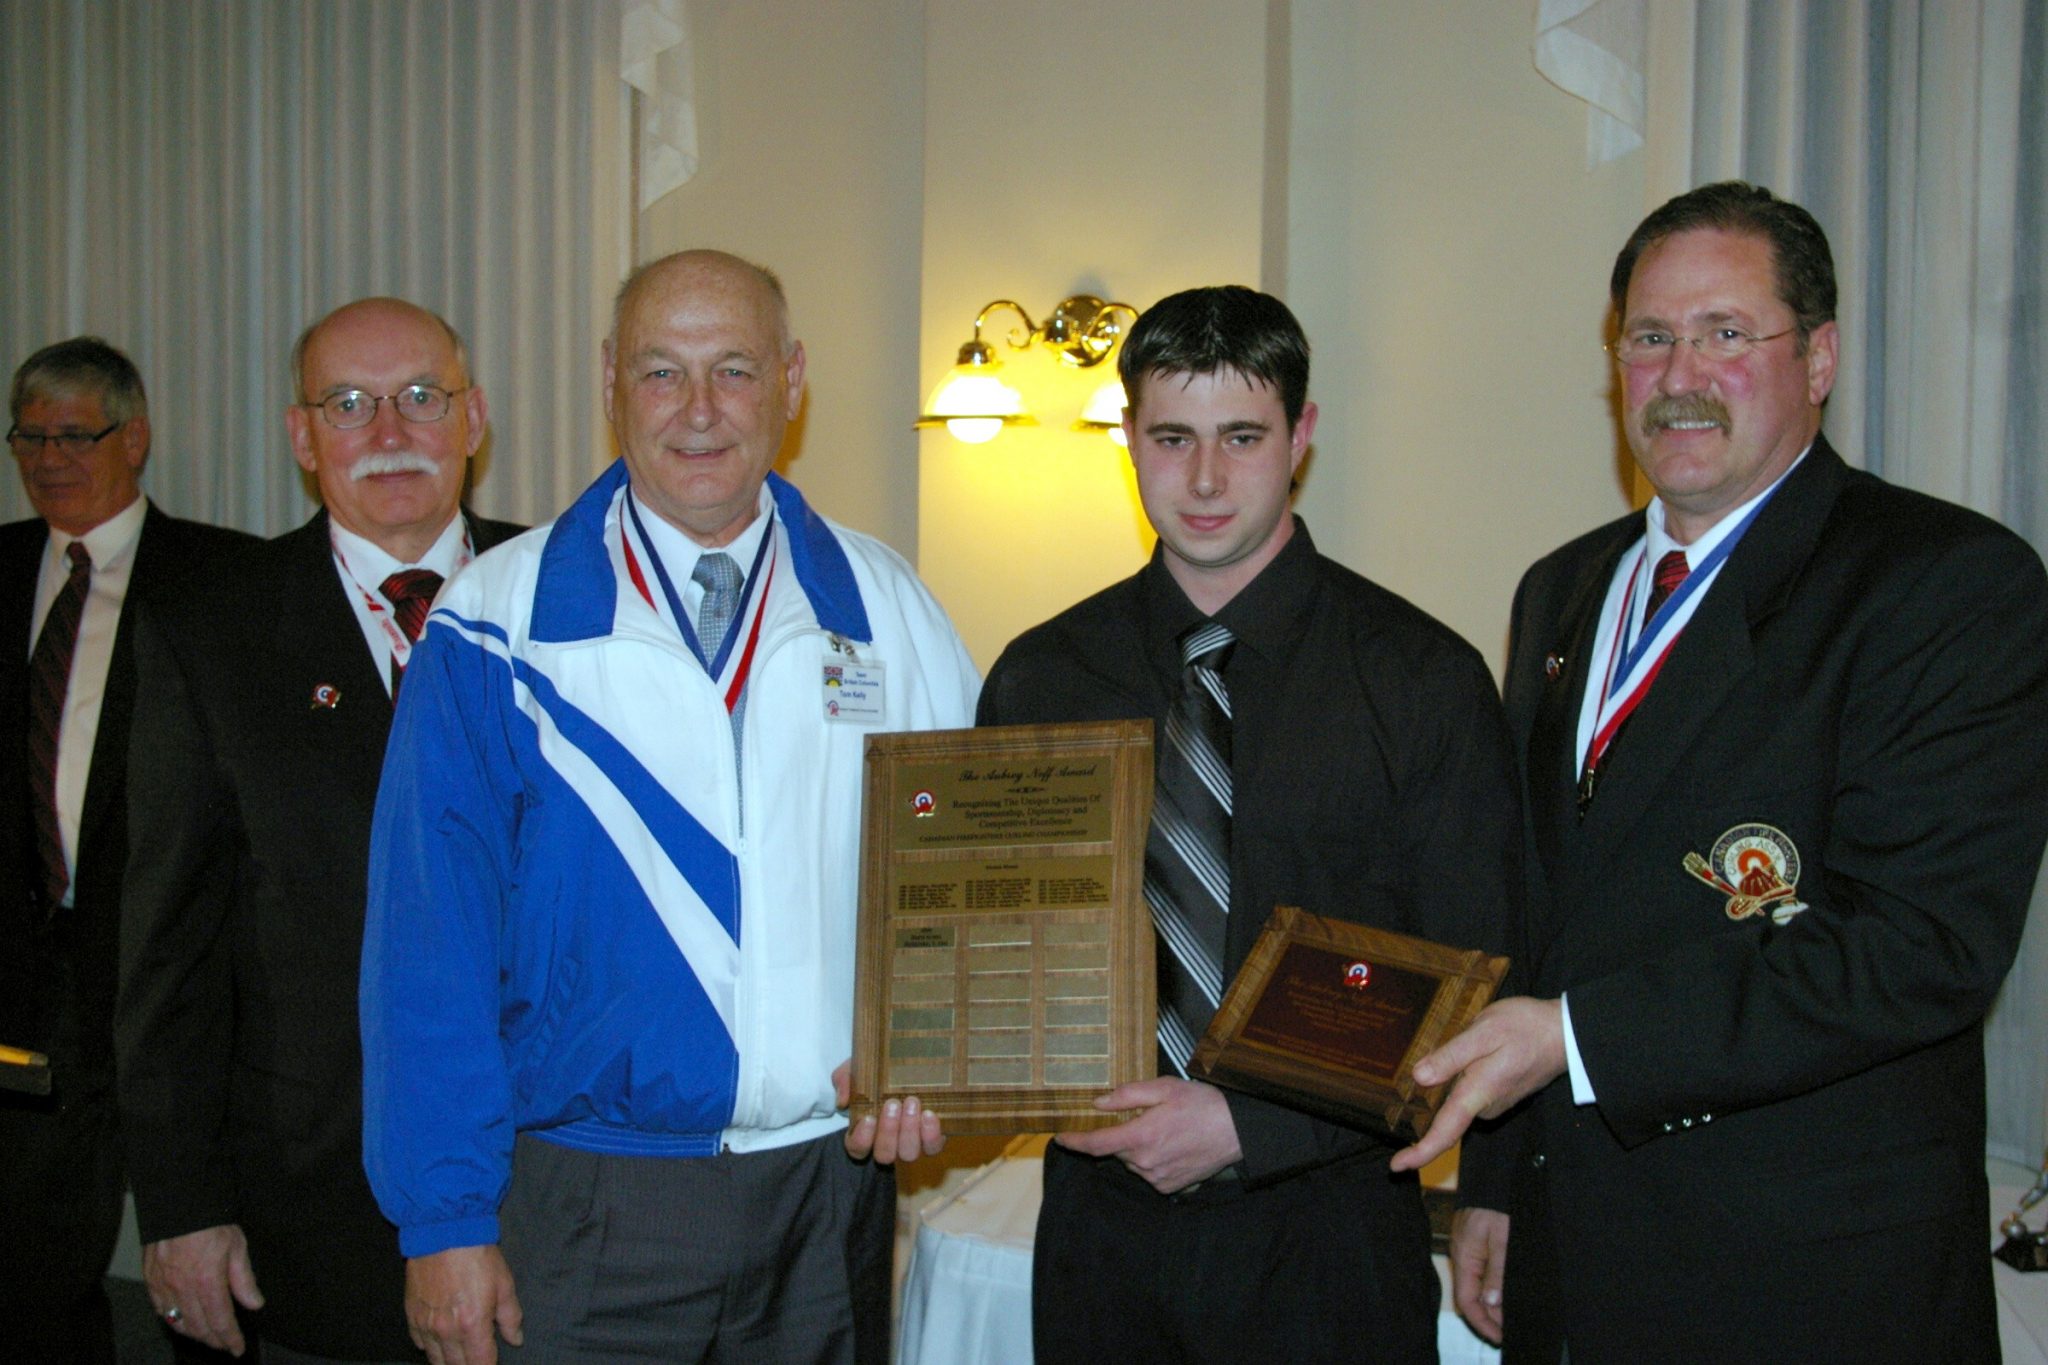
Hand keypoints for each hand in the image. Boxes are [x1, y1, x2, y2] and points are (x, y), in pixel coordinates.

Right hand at [143, 1224, 264, 1355]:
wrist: (179, 1204)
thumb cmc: (210, 1222)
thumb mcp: (237, 1247)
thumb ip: (244, 1279)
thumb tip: (254, 1303)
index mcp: (207, 1282)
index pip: (220, 1321)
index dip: (230, 1339)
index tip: (237, 1348)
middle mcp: (182, 1289)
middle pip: (199, 1327)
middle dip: (214, 1340)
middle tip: (225, 1344)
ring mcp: (163, 1287)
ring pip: (178, 1323)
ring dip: (194, 1334)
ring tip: (208, 1335)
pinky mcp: (150, 1281)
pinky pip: (160, 1311)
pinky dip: (173, 1321)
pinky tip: (182, 1322)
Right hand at [406, 1245, 522, 1364]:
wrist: (444, 1232)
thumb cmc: (477, 1255)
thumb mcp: (504, 1284)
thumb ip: (511, 1317)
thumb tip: (516, 1339)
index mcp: (473, 1325)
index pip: (481, 1363)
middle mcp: (447, 1331)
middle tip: (476, 1361)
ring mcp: (426, 1324)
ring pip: (436, 1359)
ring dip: (448, 1362)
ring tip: (458, 1359)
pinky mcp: (412, 1314)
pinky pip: (418, 1342)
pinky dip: (429, 1347)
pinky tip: (438, 1343)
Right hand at [835, 1059, 944, 1163]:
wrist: (907, 1057)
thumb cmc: (877, 1069)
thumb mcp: (855, 1068)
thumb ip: (844, 1080)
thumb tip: (843, 1101)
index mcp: (865, 1131)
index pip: (857, 1149)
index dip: (862, 1139)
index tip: (868, 1118)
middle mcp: (888, 1142)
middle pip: (884, 1155)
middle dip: (888, 1132)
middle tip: (892, 1104)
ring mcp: (910, 1142)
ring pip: (908, 1153)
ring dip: (909, 1131)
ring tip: (911, 1103)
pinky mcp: (931, 1137)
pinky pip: (933, 1147)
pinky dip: (931, 1134)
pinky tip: (929, 1114)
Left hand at [1055, 1077, 1241, 1193]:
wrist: (1236, 1132)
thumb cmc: (1202, 1105)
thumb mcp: (1164, 1088)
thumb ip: (1128, 1096)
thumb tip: (1098, 1103)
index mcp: (1140, 1137)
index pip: (1096, 1144)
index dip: (1074, 1141)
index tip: (1060, 1137)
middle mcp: (1145, 1162)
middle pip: (1117, 1150)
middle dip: (1123, 1134)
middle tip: (1147, 1116)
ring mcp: (1157, 1178)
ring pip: (1133, 1162)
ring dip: (1139, 1147)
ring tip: (1167, 1130)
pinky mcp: (1169, 1187)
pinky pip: (1149, 1172)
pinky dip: (1153, 1159)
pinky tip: (1173, 1145)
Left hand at [1390, 996, 1565, 1172]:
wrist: (1567, 1033)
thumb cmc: (1526, 1029)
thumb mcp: (1484, 1032)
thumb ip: (1451, 1056)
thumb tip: (1419, 1077)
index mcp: (1477, 1094)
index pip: (1445, 1132)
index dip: (1420, 1152)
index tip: (1397, 1166)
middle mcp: (1486, 1106)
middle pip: (1447, 1110)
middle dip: (1440, 1086)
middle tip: (1453, 1046)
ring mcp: (1496, 1102)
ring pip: (1461, 1097)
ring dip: (1457, 1076)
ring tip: (1473, 1041)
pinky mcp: (1502, 1094)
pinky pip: (1473, 1091)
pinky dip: (1468, 1075)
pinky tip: (1480, 1050)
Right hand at [1448, 1207, 1508, 1343]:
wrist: (1494, 1174)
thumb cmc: (1499, 1202)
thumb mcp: (1504, 1240)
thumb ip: (1497, 1272)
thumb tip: (1491, 1302)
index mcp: (1465, 1256)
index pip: (1466, 1301)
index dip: (1482, 1322)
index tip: (1500, 1337)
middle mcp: (1462, 1254)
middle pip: (1470, 1295)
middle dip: (1489, 1316)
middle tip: (1510, 1329)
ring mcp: (1467, 1246)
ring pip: (1476, 1283)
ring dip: (1492, 1301)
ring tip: (1511, 1315)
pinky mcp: (1475, 1239)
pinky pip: (1480, 1270)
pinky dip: (1492, 1285)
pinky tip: (1505, 1290)